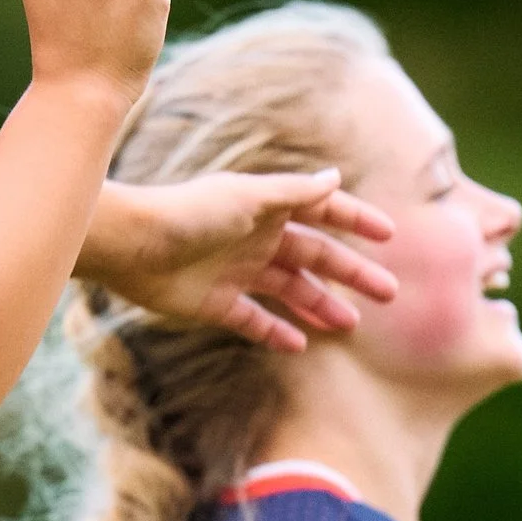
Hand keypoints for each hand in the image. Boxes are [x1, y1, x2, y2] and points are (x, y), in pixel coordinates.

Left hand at [89, 171, 398, 351]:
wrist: (132, 245)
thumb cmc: (189, 213)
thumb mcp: (249, 198)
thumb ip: (294, 193)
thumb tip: (336, 176)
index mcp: (267, 208)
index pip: (322, 212)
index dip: (355, 221)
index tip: (388, 235)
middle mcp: (256, 238)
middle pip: (315, 257)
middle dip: (351, 273)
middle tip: (388, 293)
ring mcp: (237, 272)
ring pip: (290, 291)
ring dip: (320, 306)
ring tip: (351, 326)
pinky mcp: (215, 304)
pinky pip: (254, 320)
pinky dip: (276, 332)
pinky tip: (301, 344)